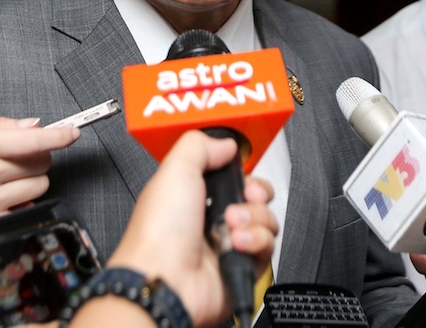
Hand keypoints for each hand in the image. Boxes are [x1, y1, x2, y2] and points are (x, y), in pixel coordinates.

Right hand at [0, 117, 80, 244]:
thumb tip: (35, 125)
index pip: (30, 139)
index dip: (58, 135)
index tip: (73, 132)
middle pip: (40, 161)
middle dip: (37, 158)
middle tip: (18, 161)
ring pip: (39, 185)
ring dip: (31, 182)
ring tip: (3, 183)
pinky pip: (27, 209)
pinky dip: (20, 203)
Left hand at [104, 130, 277, 327]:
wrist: (165, 280)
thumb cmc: (159, 232)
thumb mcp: (175, 169)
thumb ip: (200, 146)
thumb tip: (225, 143)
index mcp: (192, 194)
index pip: (230, 176)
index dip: (242, 172)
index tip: (242, 172)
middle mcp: (209, 219)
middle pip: (254, 197)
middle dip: (255, 193)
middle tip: (243, 197)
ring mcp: (226, 244)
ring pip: (265, 220)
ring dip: (254, 219)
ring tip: (231, 225)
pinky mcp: (240, 267)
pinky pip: (267, 247)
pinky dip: (256, 242)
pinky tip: (236, 244)